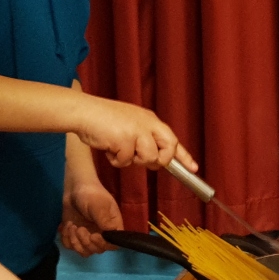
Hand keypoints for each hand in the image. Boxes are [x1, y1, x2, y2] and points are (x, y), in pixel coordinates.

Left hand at [60, 181, 122, 255]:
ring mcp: (88, 236)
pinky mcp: (75, 236)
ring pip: (84, 251)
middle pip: (97, 250)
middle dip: (85, 242)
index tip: (93, 235)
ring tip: (71, 226)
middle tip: (79, 228)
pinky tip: (66, 226)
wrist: (74, 187)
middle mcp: (101, 234)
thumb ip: (104, 219)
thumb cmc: (90, 193)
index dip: (103, 244)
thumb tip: (110, 233)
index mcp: (112, 227)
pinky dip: (66, 239)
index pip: (112, 244)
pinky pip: (71, 246)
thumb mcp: (98, 204)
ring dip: (75, 242)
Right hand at [73, 95, 198, 170]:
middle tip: (139, 158)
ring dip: (131, 160)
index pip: (173, 139)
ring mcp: (137, 131)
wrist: (84, 112)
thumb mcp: (131, 124)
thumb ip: (145, 138)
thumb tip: (156, 160)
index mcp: (150, 120)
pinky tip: (108, 148)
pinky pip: (125, 162)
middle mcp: (147, 124)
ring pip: (147, 159)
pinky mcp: (124, 139)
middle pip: (167, 150)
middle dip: (158, 161)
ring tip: (118, 148)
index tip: (194, 168)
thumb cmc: (104, 120)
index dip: (184, 156)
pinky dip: (116, 160)